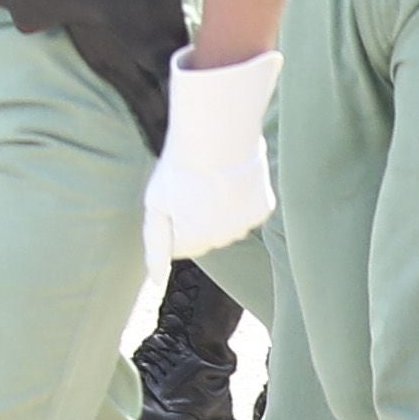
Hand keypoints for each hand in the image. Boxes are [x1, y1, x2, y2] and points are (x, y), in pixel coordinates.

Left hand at [133, 50, 280, 329]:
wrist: (217, 138)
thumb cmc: (179, 169)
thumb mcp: (155, 206)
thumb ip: (155, 246)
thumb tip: (157, 281)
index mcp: (194, 242)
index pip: (179, 244)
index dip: (173, 220)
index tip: (172, 198)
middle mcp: (223, 241)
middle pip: (205, 236)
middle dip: (196, 217)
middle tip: (191, 186)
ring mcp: (245, 226)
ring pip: (228, 224)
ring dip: (219, 209)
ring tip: (213, 179)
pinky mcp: (263, 209)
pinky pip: (248, 210)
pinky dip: (241, 197)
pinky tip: (233, 177)